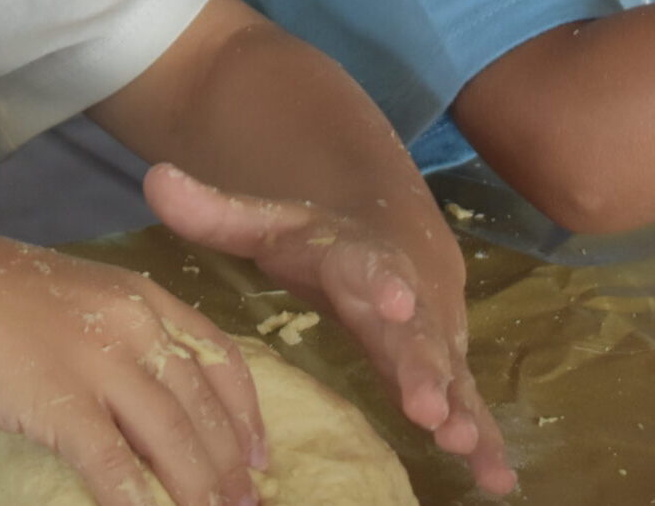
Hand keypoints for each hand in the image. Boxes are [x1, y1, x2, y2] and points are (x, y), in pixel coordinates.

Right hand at [0, 225, 269, 505]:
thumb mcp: (74, 301)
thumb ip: (115, 339)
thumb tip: (142, 400)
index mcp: (140, 295)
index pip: (220, 354)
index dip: (246, 412)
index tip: (261, 455)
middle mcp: (133, 323)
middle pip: (203, 404)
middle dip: (231, 466)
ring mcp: (98, 360)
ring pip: (172, 437)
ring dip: (200, 491)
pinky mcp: (59, 399)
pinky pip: (114, 464)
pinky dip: (138, 502)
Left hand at [145, 162, 515, 496]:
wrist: (393, 233)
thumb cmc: (321, 238)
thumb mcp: (268, 221)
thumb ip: (215, 210)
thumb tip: (154, 178)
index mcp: (358, 257)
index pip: (369, 267)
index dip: (382, 282)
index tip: (394, 301)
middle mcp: (404, 297)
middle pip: (415, 332)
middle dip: (423, 365)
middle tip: (428, 403)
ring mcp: (430, 337)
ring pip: (449, 372)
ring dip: (458, 406)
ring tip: (462, 442)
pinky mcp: (445, 373)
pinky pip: (470, 405)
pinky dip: (487, 438)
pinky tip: (499, 478)